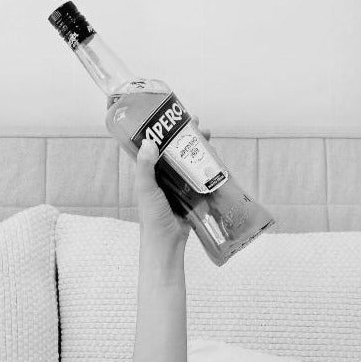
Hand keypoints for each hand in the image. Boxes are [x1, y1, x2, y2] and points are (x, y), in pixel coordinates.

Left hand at [135, 117, 210, 246]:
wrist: (167, 243)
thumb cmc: (152, 217)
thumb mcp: (147, 189)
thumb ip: (146, 167)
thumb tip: (149, 141)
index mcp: (149, 173)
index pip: (155, 146)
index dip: (165, 131)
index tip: (176, 118)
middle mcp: (162, 176)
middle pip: (175, 150)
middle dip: (186, 136)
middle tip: (198, 125)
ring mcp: (178, 185)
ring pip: (189, 161)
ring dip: (198, 148)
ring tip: (208, 137)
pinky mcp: (191, 194)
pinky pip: (200, 176)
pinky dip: (207, 166)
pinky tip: (215, 158)